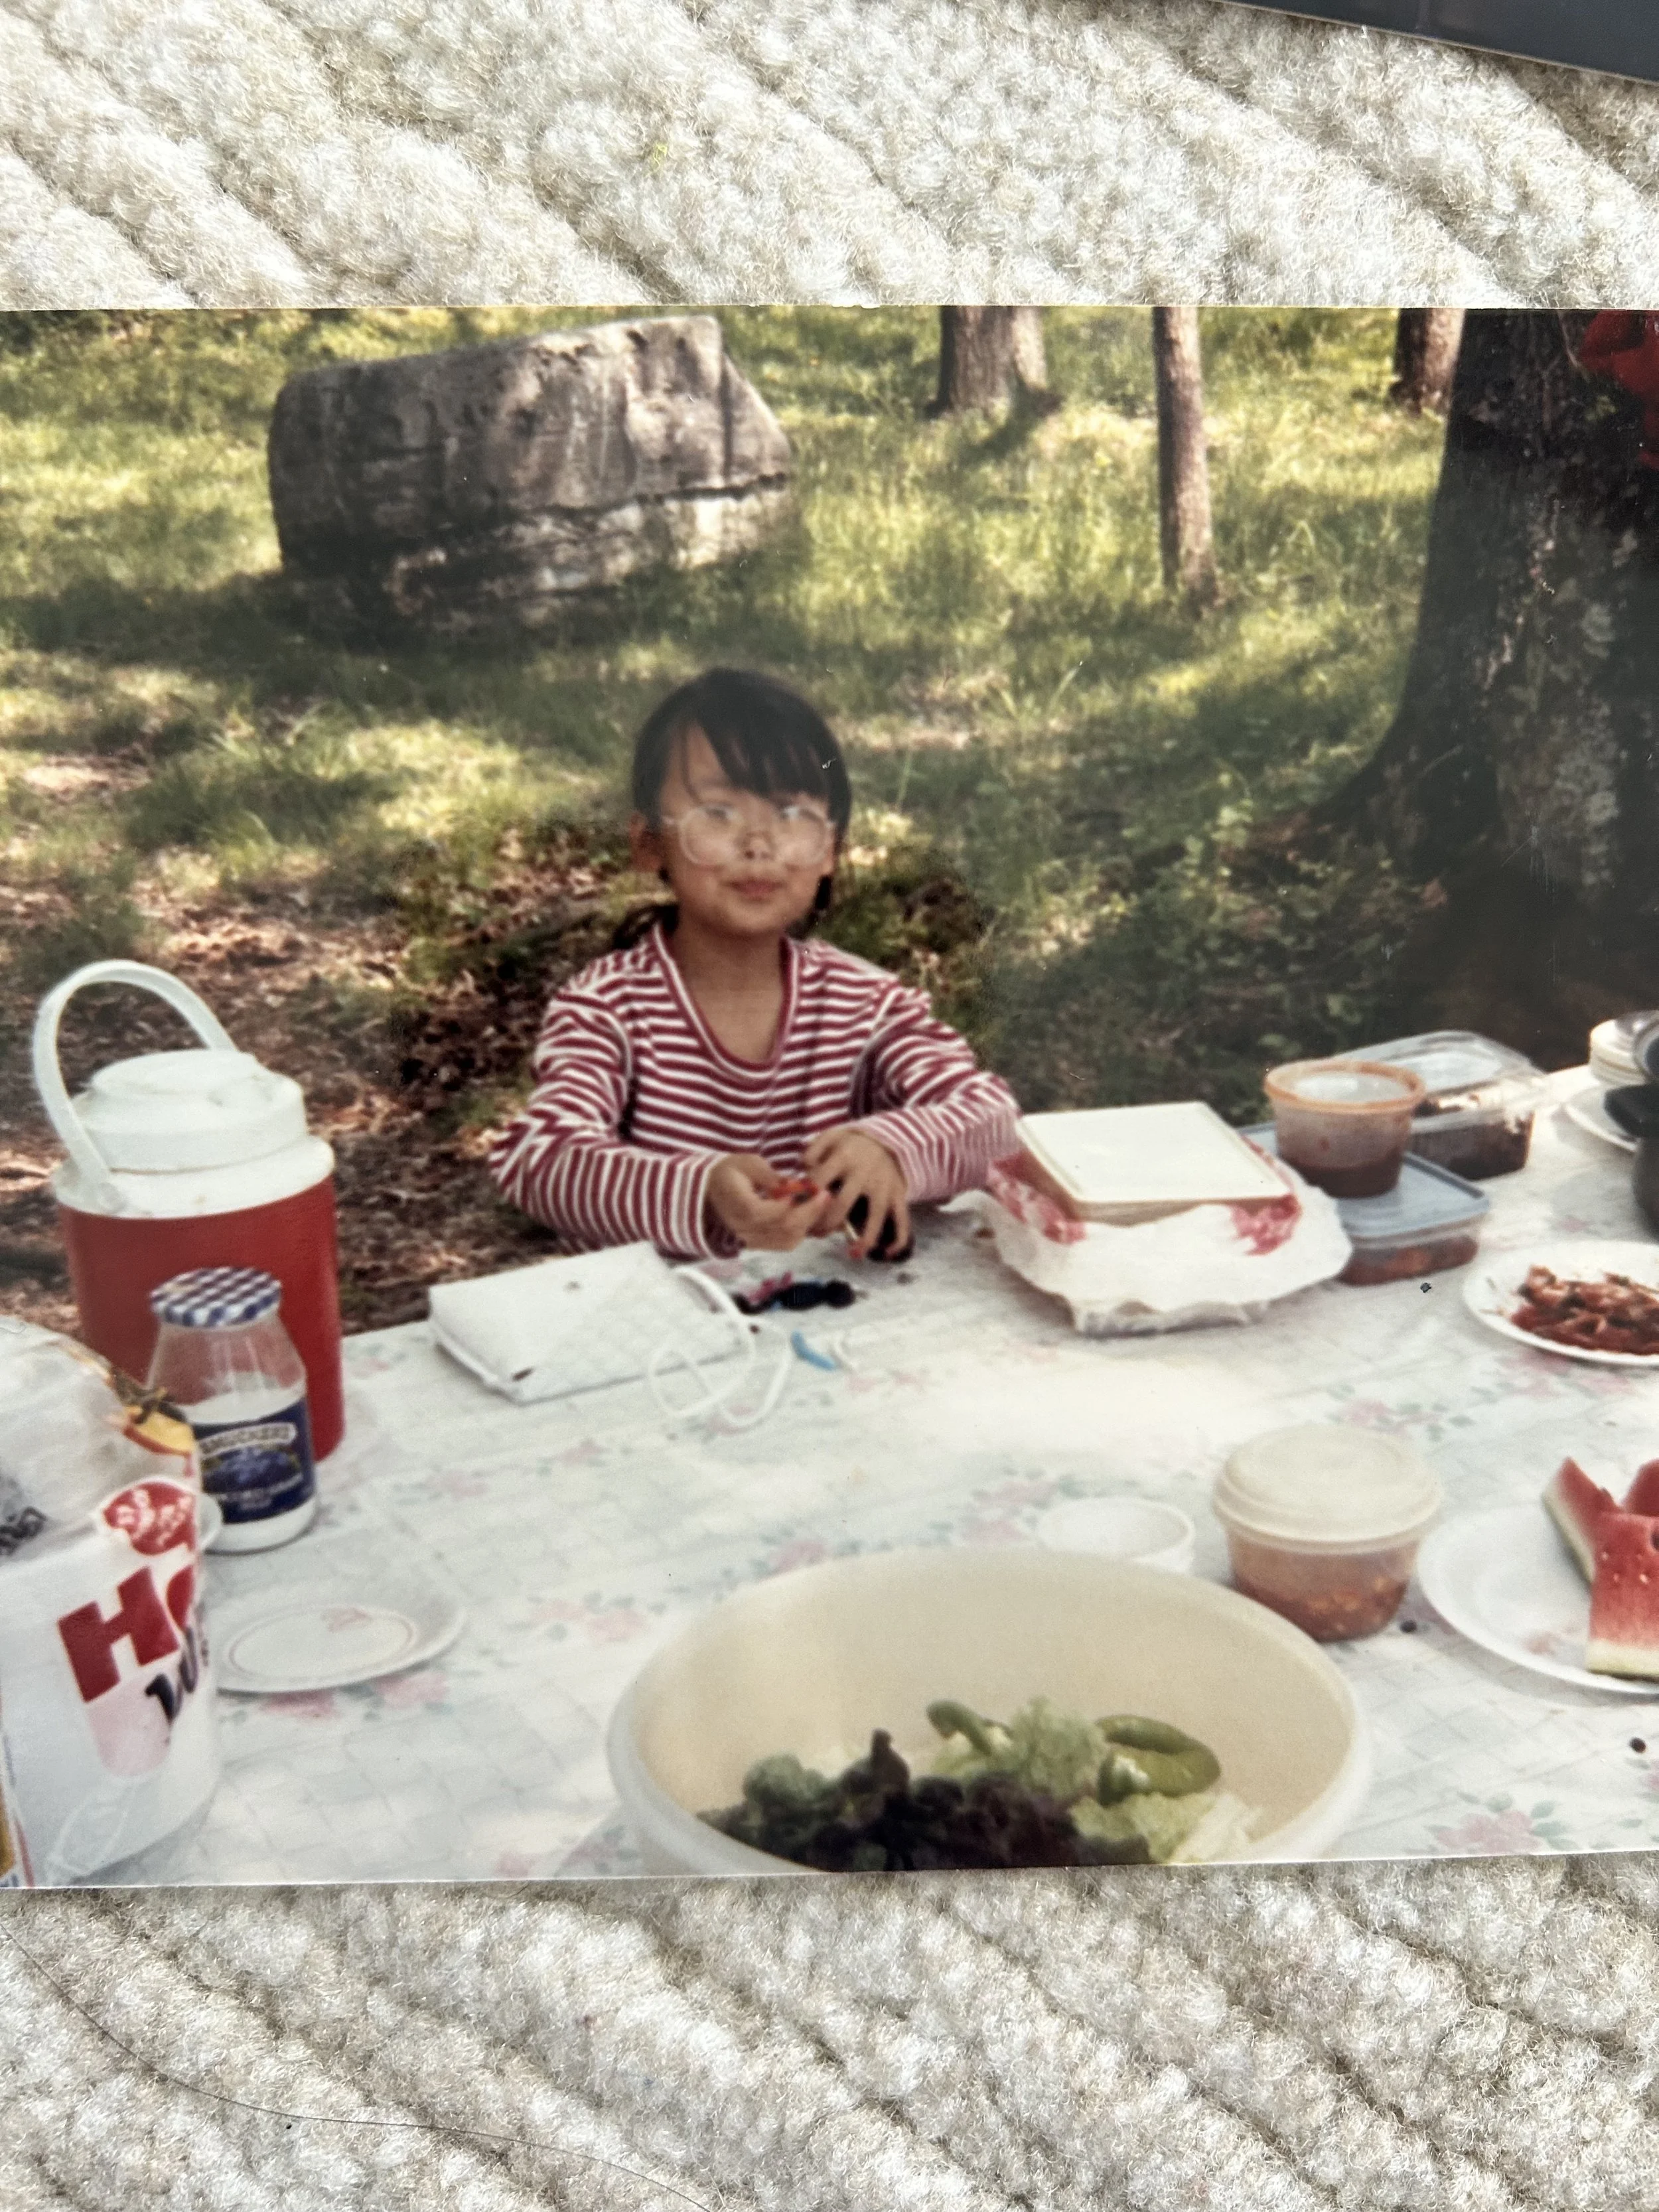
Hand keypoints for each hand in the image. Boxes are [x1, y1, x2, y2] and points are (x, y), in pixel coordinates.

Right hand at [704, 1154, 824, 1251]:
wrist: (710, 1191)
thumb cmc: (730, 1173)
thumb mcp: (748, 1164)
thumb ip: (770, 1176)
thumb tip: (793, 1186)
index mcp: (738, 1206)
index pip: (767, 1212)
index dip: (790, 1204)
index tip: (808, 1188)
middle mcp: (744, 1228)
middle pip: (782, 1229)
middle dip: (809, 1213)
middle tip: (825, 1195)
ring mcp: (751, 1240)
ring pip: (787, 1240)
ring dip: (808, 1223)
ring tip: (821, 1205)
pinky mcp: (758, 1244)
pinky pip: (784, 1244)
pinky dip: (801, 1232)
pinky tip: (809, 1216)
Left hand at [801, 1127, 910, 1260]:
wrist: (887, 1139)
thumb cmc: (851, 1145)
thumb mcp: (830, 1137)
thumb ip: (813, 1151)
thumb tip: (802, 1172)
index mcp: (843, 1157)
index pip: (819, 1181)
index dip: (806, 1199)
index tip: (798, 1211)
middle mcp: (864, 1173)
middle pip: (842, 1204)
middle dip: (826, 1224)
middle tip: (816, 1234)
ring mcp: (884, 1186)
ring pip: (875, 1216)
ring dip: (864, 1238)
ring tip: (853, 1254)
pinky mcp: (898, 1195)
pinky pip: (902, 1219)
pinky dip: (898, 1239)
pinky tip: (886, 1253)